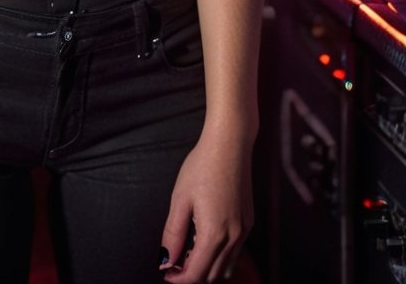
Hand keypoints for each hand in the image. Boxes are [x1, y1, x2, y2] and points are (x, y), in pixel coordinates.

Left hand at [159, 128, 253, 282]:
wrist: (229, 145)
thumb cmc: (202, 167)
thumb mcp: (180, 199)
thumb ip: (173, 233)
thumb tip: (165, 260)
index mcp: (214, 234)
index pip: (196, 273)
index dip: (179, 278)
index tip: (166, 273)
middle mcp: (233, 238)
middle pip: (212, 275)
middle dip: (191, 274)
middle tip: (173, 262)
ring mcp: (244, 231)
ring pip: (225, 267)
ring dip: (206, 267)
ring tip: (186, 251)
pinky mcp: (248, 223)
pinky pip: (235, 252)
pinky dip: (219, 256)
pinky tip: (204, 239)